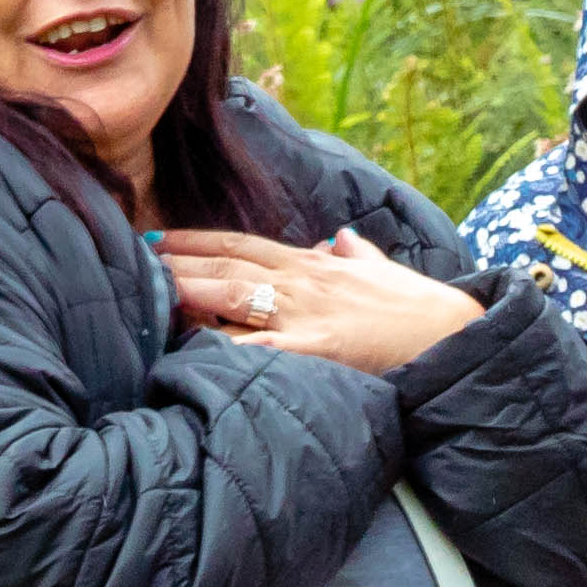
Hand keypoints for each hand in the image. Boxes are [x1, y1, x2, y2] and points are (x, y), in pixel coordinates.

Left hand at [159, 226, 480, 374]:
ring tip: (150, 292)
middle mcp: (304, 281)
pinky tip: (194, 348)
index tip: (155, 238)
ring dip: (190, 291)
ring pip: (235, 295)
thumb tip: (343, 237)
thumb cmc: (419, 310)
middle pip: (227, 265)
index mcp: (313, 264)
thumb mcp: (382, 272)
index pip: (241, 244)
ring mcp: (308, 314)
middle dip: (177, 261)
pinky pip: (261, 348)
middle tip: (132, 260)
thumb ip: (357, 254)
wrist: (454, 337)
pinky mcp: (318, 348)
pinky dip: (227, 347)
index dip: (195, 240)